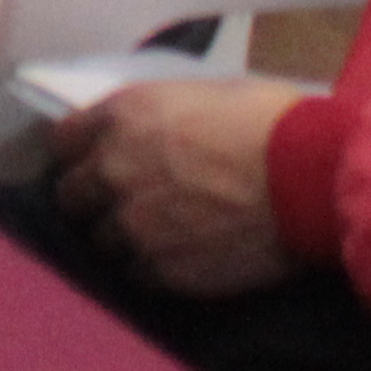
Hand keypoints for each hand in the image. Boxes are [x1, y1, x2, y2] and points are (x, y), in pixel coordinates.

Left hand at [52, 80, 304, 295]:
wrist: (306, 179)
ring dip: (122, 238)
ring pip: (102, 240)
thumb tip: (150, 131)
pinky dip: (152, 269)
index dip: (78, 152)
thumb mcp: (201, 95)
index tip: (90, 160)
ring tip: (156, 236)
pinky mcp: (163, 270)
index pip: (63, 140)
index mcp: (122, 117)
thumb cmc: (269, 122)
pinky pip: (138, 275)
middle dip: (92, 199)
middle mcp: (114, 170)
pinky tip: (178, 260)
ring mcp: (135, 224)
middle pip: (72, 195)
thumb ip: (157, 118)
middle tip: (120, 203)